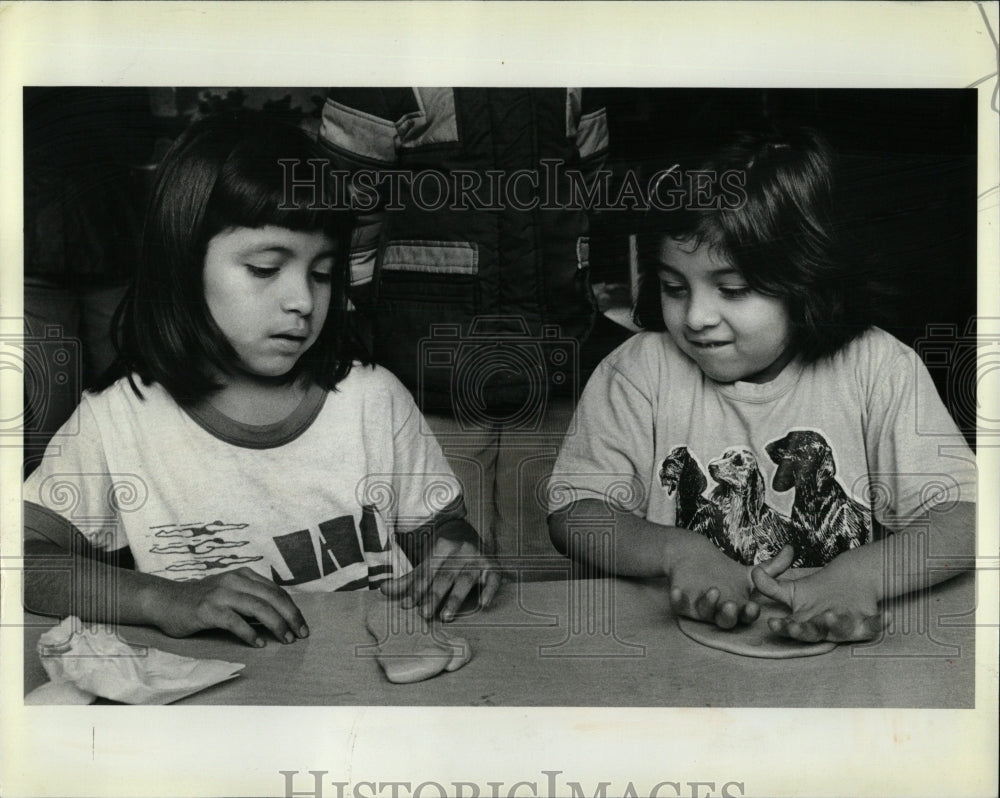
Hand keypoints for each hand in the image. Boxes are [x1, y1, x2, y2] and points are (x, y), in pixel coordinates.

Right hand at [150, 567, 308, 646]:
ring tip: (285, 639)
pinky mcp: (208, 609)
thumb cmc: (201, 601)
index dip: (292, 608)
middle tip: (300, 634)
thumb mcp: (230, 593)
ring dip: (276, 625)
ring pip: (258, 607)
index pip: (276, 591)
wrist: (166, 601)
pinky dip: (250, 633)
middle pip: (272, 597)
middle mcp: (235, 581)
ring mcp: (221, 594)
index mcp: (243, 575)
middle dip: (290, 616)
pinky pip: (235, 621)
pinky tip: (258, 644)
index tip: (302, 625)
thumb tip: (279, 618)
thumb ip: (251, 600)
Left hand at [381, 522, 501, 621]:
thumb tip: (382, 590)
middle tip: (423, 614)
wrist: (467, 530)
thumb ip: (408, 578)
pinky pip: (493, 579)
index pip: (428, 570)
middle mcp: (462, 550)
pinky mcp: (493, 566)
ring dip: (455, 599)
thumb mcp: (426, 560)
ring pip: (466, 580)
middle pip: (445, 576)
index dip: (416, 588)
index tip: (406, 605)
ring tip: (445, 616)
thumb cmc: (443, 552)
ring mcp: (479, 558)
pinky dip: (490, 591)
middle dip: (433, 595)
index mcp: (443, 546)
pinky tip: (483, 604)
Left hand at [666, 537, 793, 628]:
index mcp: (738, 608)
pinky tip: (677, 591)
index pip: (745, 616)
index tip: (753, 607)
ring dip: (708, 604)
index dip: (748, 614)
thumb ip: (773, 566)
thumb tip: (792, 549)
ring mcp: (700, 608)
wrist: (693, 559)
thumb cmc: (723, 572)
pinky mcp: (681, 602)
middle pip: (725, 621)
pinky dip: (678, 599)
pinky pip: (678, 605)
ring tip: (713, 591)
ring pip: (704, 613)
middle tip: (731, 605)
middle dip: (728, 615)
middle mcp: (719, 612)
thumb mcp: (750, 572)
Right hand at [751, 553, 888, 642]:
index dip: (784, 628)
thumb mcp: (791, 588)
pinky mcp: (867, 626)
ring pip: (841, 631)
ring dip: (836, 625)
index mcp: (806, 624)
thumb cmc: (817, 591)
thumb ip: (769, 584)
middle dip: (807, 630)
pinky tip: (887, 616)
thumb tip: (752, 574)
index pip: (793, 629)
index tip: (774, 622)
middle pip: (815, 634)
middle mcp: (825, 630)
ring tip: (832, 614)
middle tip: (800, 625)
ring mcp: (846, 628)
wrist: (849, 584)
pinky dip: (881, 623)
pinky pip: (874, 627)